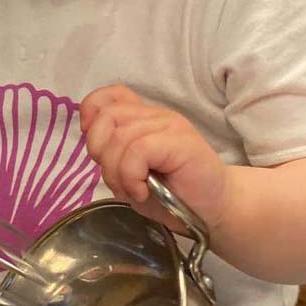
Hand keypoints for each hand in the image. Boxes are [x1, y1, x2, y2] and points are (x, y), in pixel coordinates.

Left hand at [80, 85, 228, 233]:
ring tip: (133, 191)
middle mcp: (156, 116)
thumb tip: (95, 151)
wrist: (214, 210)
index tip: (96, 147)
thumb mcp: (133, 176)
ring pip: (120, 137)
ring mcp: (169, 125)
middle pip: (107, 116)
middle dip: (99, 152)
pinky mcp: (179, 141)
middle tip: (116, 180)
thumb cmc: (174, 197)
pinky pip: (138, 150)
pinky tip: (142, 191)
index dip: (91, 113)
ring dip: (116, 173)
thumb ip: (114, 157)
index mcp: (144, 119)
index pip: (110, 96)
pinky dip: (131, 176)